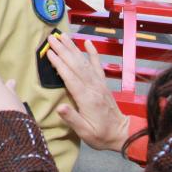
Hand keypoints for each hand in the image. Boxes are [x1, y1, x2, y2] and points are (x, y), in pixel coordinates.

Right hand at [47, 33, 129, 150]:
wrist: (122, 134)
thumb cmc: (101, 135)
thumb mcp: (85, 132)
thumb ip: (72, 118)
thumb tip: (59, 107)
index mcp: (87, 98)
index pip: (70, 77)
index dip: (59, 64)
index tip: (49, 52)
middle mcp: (93, 87)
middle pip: (76, 65)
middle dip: (63, 50)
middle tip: (51, 38)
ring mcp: (99, 84)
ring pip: (84, 62)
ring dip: (73, 48)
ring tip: (62, 36)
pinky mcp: (102, 84)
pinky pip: (97, 65)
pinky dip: (93, 52)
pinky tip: (87, 42)